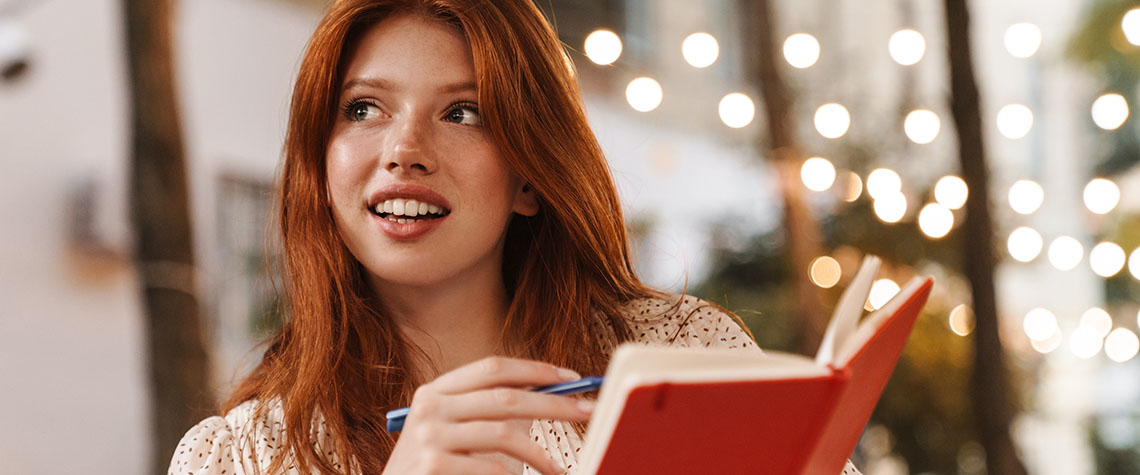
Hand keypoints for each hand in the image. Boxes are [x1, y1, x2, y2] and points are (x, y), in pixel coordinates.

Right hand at [383, 356, 594, 474]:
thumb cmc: (432, 470)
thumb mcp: (452, 433)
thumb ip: (488, 413)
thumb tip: (552, 398)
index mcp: (435, 391)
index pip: (493, 367)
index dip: (535, 369)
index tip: (571, 377)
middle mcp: (430, 408)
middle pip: (506, 397)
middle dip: (555, 403)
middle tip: (588, 410)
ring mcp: (428, 437)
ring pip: (504, 434)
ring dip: (540, 455)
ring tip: (558, 470)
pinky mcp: (431, 466)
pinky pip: (491, 468)